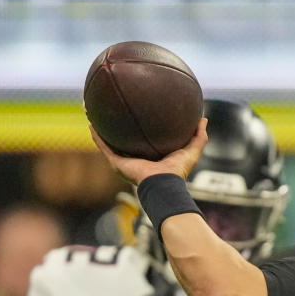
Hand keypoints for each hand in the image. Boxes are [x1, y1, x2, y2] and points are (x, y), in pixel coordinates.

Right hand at [90, 117, 208, 185]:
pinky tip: (91, 124)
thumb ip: (199, 136)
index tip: (139, 114)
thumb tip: (203, 119)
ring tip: (95, 114)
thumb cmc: (178, 171)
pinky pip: (104, 147)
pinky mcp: (117, 163)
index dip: (141, 128)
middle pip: (124, 140)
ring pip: (110, 143)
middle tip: (115, 111)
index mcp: (152, 156)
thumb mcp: (191, 150)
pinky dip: (97, 137)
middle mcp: (136, 159)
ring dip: (102, 130)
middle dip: (119, 128)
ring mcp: (125, 161)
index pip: (144, 140)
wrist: (164, 184)